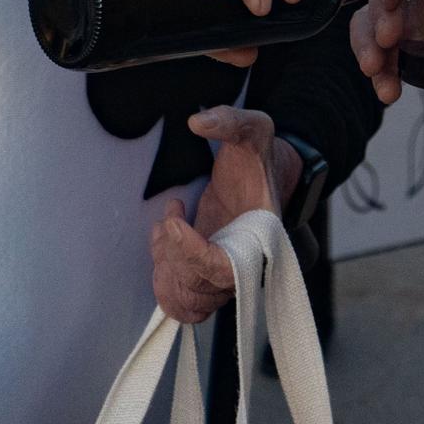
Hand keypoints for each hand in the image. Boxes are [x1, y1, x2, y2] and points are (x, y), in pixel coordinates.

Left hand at [149, 107, 285, 323]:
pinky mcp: (206, 275)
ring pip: (189, 300)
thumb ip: (229, 121)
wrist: (261, 175)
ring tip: (163, 232)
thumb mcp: (252, 128)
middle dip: (174, 255)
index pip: (224, 268)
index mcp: (261, 235)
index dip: (191, 252)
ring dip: (166, 268)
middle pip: (201, 288)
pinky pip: (183, 303)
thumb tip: (197, 122)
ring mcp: (224, 273)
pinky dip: (165, 284)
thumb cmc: (257, 157)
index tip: (172, 220)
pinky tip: (162, 246)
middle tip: (169, 220)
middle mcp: (245, 263)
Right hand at [352, 0, 423, 104]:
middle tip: (385, 43)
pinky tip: (390, 91)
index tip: (390, 4)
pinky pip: (392, 52)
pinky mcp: (419, 38)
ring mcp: (416, 9)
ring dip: (371, 51)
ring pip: (376, 26)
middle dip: (375, 21)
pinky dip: (386, 71)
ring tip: (379, 76)